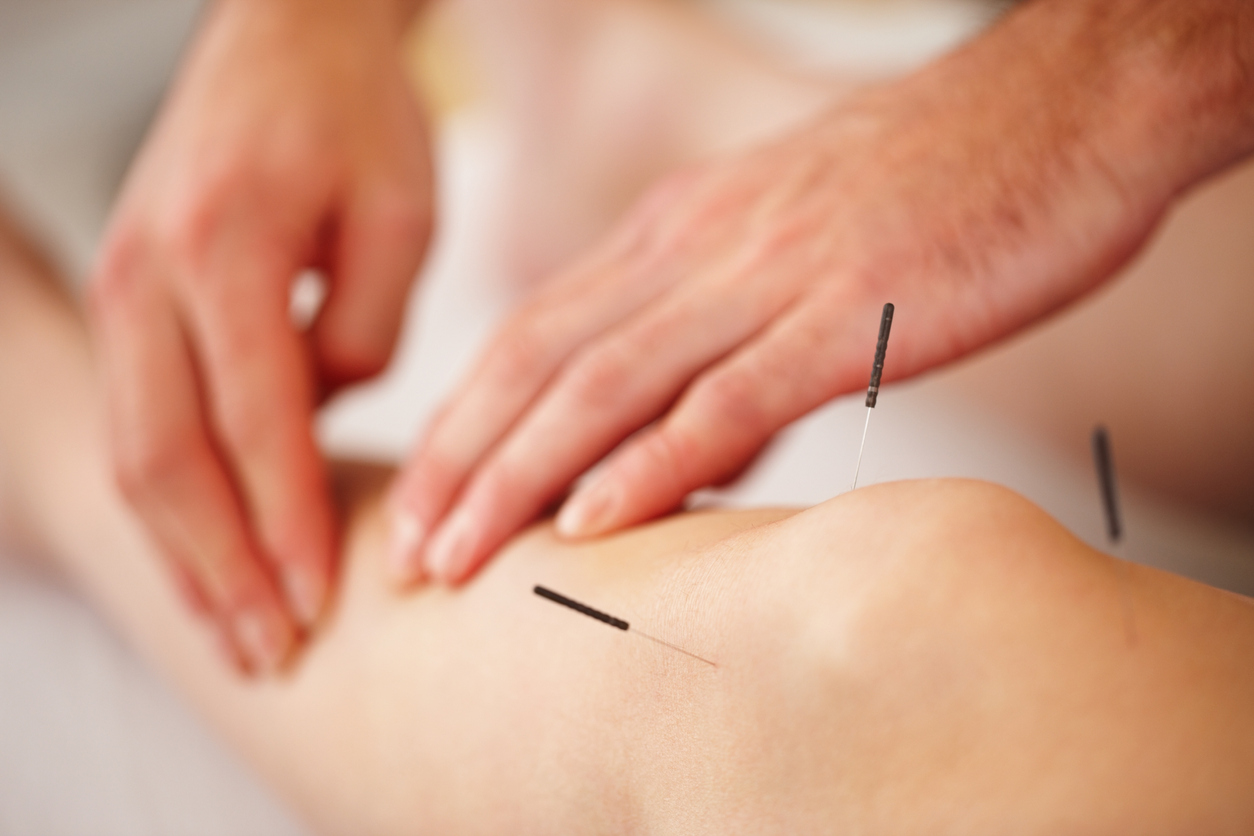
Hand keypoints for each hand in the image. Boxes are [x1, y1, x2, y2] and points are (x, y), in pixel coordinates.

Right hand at [89, 0, 431, 670]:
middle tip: (269, 654)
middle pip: (168, 461)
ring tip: (236, 634)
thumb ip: (366, 331)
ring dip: (185, 556)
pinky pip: (141, 423)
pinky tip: (213, 559)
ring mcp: (123, 287)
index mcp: (223, 250)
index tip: (321, 604)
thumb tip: (323, 420)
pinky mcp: (129, 300)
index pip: (255, 424)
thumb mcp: (401, 215)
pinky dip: (174, 505)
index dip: (287, 524)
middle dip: (220, 571)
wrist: (284, 32)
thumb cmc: (356, 117)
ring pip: (137, 455)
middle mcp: (148, 275)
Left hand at [387, 0, 1253, 584]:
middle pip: (539, 364)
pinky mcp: (847, 311)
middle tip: (402, 553)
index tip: (420, 499)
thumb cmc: (940, 185)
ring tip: (454, 560)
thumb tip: (689, 449)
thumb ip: (729, 341)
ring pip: (605, 385)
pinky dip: (650, 462)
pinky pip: (727, 397)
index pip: (535, 333)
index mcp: (679, 231)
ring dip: (518, 478)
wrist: (1066, 111)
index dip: (463, 422)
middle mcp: (697, 249)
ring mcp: (768, 276)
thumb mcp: (797, 252)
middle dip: (459, 464)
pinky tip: (593, 524)